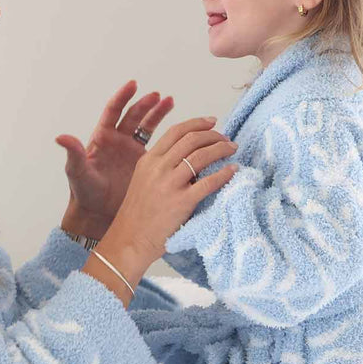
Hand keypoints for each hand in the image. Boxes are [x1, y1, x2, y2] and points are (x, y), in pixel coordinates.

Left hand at [57, 80, 174, 236]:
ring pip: (146, 126)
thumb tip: (61, 137)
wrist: (98, 214)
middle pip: (133, 115)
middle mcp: (117, 141)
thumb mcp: (77, 172)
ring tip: (169, 102)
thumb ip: (73, 153)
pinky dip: (166, 136)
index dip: (123, 97)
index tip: (133, 85)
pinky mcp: (143, 163)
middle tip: (158, 96)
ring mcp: (131, 151)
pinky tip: (177, 128)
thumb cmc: (84, 193)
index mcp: (102, 138)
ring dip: (157, 114)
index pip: (113, 111)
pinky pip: (156, 145)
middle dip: (145, 104)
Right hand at [105, 117, 237, 266]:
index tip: (212, 122)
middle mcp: (159, 168)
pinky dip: (224, 173)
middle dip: (214, 135)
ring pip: (201, 156)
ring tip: (231, 149)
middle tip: (226, 139)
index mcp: (148, 160)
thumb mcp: (142, 181)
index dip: (197, 123)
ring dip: (221, 149)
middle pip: (192, 140)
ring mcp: (170, 185)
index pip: (176, 131)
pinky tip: (232, 170)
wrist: (129, 240)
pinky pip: (209, 182)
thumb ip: (161, 166)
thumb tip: (189, 155)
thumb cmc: (138, 215)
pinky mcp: (182, 202)